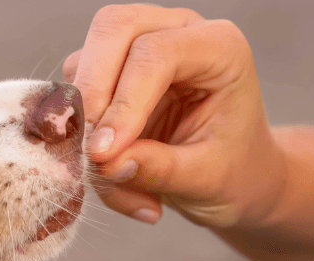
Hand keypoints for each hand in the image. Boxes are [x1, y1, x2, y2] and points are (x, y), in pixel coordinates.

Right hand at [63, 4, 285, 227]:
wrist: (235, 174)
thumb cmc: (235, 169)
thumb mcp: (207, 179)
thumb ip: (159, 169)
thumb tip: (106, 163)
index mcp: (219, 47)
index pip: (157, 53)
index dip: (125, 102)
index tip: (104, 154)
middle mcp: (179, 31)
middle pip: (114, 29)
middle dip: (91, 91)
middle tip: (90, 152)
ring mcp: (143, 43)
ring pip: (86, 57)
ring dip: (84, 120)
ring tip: (110, 175)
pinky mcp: (114, 68)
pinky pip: (78, 90)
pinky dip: (81, 133)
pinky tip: (110, 168)